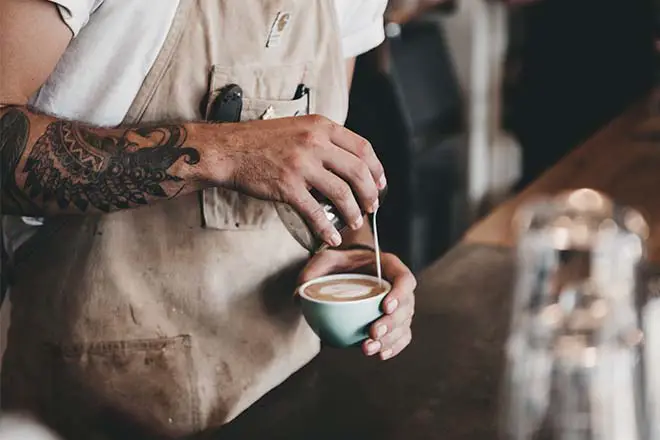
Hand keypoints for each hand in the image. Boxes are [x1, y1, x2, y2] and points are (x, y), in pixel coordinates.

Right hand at [208, 115, 385, 246]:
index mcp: (321, 126)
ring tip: (355, 222)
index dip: (377, 169)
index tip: (380, 184)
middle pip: (358, 172)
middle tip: (371, 207)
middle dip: (370, 194)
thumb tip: (348, 163)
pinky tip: (332, 237)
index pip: (363, 148)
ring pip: (342, 193)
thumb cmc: (261, 141)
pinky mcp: (287, 186)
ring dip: (353, 212)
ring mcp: (301, 164)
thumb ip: (323, 140)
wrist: (228, 150)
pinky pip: (315, 212)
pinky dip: (327, 228)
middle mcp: (314, 142)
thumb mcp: (298, 128)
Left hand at [299, 248, 415, 359]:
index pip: (405, 279)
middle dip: (392, 323)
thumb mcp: (325, 260)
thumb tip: (299, 297)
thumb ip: (312, 272)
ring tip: (368, 348)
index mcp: (389, 266)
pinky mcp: (394, 322)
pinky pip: (401, 336)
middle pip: (407, 307)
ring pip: (404, 325)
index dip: (400, 294)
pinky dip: (393, 347)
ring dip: (390, 339)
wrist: (348, 269)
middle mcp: (398, 287)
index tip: (385, 306)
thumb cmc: (340, 262)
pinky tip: (380, 354)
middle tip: (373, 333)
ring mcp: (399, 306)